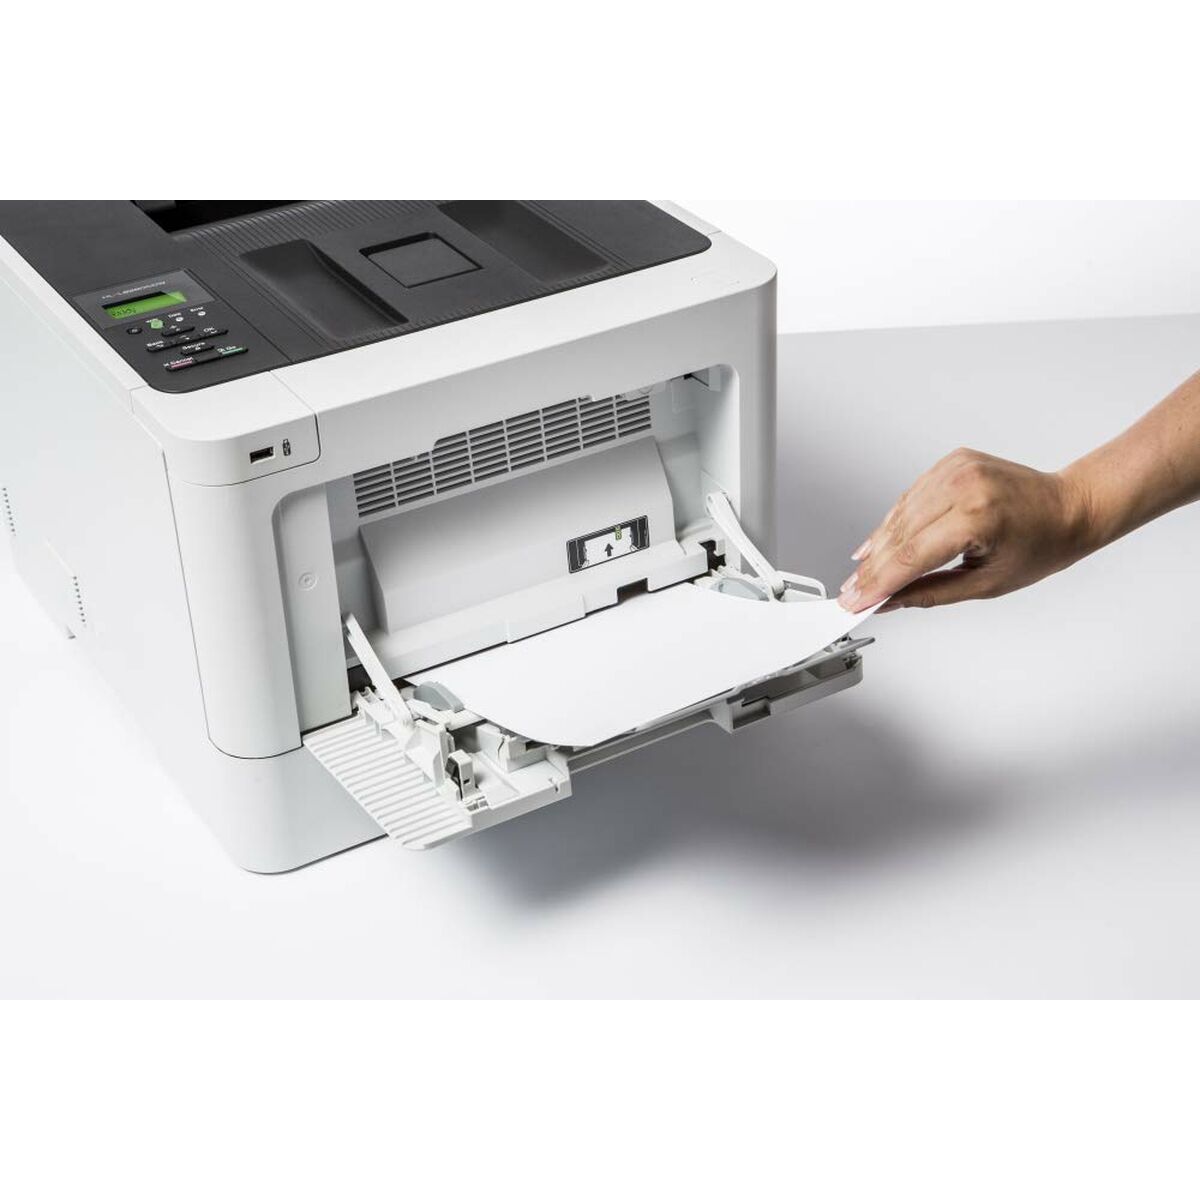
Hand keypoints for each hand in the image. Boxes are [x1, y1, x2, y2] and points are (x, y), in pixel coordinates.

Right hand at [838, 448, 1094, 612]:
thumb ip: (930, 593)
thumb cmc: (1041, 546)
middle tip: (850, 593)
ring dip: (877, 546)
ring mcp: (956, 469)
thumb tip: (889, 602)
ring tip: (860, 573)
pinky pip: (912, 496)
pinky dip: (894, 521)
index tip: (855, 602)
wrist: (1071, 507)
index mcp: (977, 518)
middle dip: (872, 569)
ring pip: (900, 514)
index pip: (911, 556)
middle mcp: (963, 486)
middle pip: (899, 535)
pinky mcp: (952, 462)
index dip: (877, 583)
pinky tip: (878, 542)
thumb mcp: (986, 584)